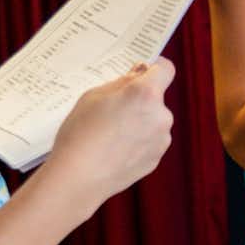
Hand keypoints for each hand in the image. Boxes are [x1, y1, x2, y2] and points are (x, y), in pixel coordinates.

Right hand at [49, 59, 174, 201]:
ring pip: (152, 122)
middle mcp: (161, 115)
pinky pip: (149, 142)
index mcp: (145, 93)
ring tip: (109, 135)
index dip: (155, 67)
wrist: (79, 177)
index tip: (144, 70)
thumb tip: (139, 75)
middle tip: (111, 111)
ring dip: (138, 123)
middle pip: (155, 99)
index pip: (165, 69)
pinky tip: (114, 150)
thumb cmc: (81, 133)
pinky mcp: (156, 158)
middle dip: (139, 101)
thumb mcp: (93, 96)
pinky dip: (137, 142)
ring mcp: (162, 139)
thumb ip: (121, 83)